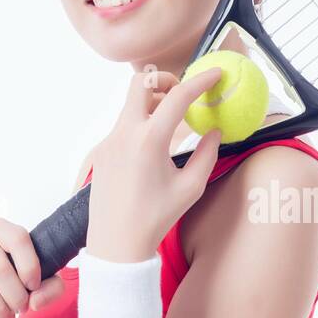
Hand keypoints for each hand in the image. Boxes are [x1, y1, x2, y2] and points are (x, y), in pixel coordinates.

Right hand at [0, 218, 65, 317]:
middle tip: (21, 311)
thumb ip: (51, 289)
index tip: (33, 288)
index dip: (29, 266)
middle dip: (14, 295)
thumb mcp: (41, 286)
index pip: (18, 239)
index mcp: (2, 229)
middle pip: (0, 266)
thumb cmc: (15, 286)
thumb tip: (36, 300)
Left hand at [85, 66, 223, 261]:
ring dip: (152, 103)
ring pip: (130, 104)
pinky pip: (123, 126)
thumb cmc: (155, 218)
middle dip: (164, 79)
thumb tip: (213, 132)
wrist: (116, 243)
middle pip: (140, 83)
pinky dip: (141, 125)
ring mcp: (109, 141)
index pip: (178, 96)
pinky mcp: (101, 151)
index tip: (215, 74)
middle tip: (181, 92)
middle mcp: (125, 134)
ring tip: (172, 124)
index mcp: (149, 141)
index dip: (200, 81)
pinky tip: (153, 149)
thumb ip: (207, 154)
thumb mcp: (191, 187)